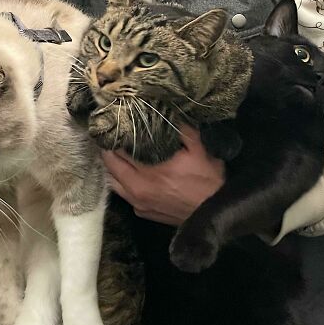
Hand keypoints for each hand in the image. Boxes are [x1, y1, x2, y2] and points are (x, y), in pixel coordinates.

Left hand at [102, 125, 224, 225]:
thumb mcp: (198, 149)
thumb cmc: (208, 182)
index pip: (117, 152)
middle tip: (111, 136)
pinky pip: (124, 195)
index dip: (113, 137)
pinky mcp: (144, 213)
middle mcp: (137, 191)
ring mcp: (138, 204)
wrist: (215, 213)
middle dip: (108, 150)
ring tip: (116, 153)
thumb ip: (181, 129)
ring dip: (113, 168)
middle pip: (110, 167)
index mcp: (147, 174)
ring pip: (113, 183)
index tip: (114, 125)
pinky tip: (129, 173)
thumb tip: (169, 112)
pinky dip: (122, 182)